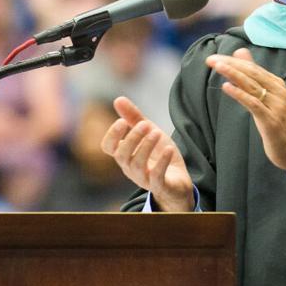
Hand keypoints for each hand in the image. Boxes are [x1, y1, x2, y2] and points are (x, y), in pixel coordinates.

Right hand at [101, 96, 194, 211]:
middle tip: (145, 124)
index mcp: (125, 154)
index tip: (122, 121)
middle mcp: (130, 167)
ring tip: (157, 133)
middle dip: (132, 138)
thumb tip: (117, 99)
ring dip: (146, 146)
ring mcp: (144, 178)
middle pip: (121, 155)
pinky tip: (169, 148)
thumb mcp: (149, 133)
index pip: (108, 147)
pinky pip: (156, 177)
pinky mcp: (160, 186)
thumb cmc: (159, 157)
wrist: (178, 182)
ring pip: (137, 165)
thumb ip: (133, 118)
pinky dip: (162, 162)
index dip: (112, 135)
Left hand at [207, 48, 285, 175]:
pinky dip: (240, 94)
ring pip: (252, 86)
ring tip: (218, 67)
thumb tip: (240, 53)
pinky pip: (254, 104)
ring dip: (234, 75)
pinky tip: (227, 87)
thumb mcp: (268, 97)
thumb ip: (253, 76)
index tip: (215, 58)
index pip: (252, 68)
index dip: (233, 62)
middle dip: (231, 65)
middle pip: (252, 73)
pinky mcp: (271, 120)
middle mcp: (277, 91)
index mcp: (276, 84)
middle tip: (211, 60)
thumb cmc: (279, 122)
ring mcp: (276, 105)